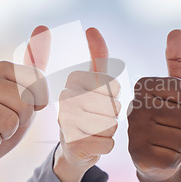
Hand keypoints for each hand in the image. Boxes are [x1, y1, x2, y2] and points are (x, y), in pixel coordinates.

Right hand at [0, 26, 50, 181]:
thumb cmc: (6, 119)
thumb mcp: (27, 92)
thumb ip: (35, 64)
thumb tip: (42, 27)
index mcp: (0, 68)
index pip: (38, 83)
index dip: (38, 103)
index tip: (25, 106)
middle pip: (25, 104)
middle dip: (22, 120)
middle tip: (7, 121)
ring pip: (9, 123)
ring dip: (7, 134)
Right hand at [53, 28, 120, 181]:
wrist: (72, 151)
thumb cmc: (87, 113)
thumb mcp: (92, 84)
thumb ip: (97, 58)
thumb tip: (92, 30)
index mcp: (72, 82)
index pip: (111, 83)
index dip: (112, 93)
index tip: (97, 91)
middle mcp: (67, 100)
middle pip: (113, 105)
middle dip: (112, 114)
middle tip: (97, 117)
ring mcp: (68, 123)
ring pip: (112, 125)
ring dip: (109, 131)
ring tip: (94, 131)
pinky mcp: (74, 144)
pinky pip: (109, 143)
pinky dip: (106, 146)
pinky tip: (93, 145)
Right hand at [127, 29, 180, 181]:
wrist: (162, 155)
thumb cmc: (173, 119)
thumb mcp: (180, 90)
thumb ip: (178, 61)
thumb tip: (176, 31)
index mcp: (142, 86)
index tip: (175, 108)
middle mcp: (133, 107)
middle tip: (173, 128)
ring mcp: (134, 132)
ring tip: (169, 141)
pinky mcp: (139, 155)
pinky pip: (176, 156)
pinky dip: (176, 158)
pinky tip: (164, 155)